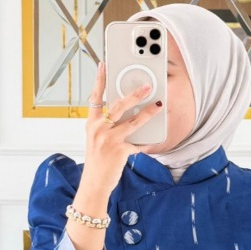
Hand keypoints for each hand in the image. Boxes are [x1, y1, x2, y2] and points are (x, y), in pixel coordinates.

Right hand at [82, 61, 163, 195]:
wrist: (94, 184)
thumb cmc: (97, 162)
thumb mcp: (96, 140)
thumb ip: (107, 126)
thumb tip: (126, 114)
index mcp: (91, 124)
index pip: (95, 97)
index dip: (99, 80)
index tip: (103, 65)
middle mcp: (98, 129)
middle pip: (118, 105)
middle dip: (134, 95)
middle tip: (147, 87)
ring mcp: (108, 140)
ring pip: (132, 122)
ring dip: (148, 113)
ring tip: (159, 106)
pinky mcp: (119, 151)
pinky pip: (138, 143)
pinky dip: (146, 142)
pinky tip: (153, 138)